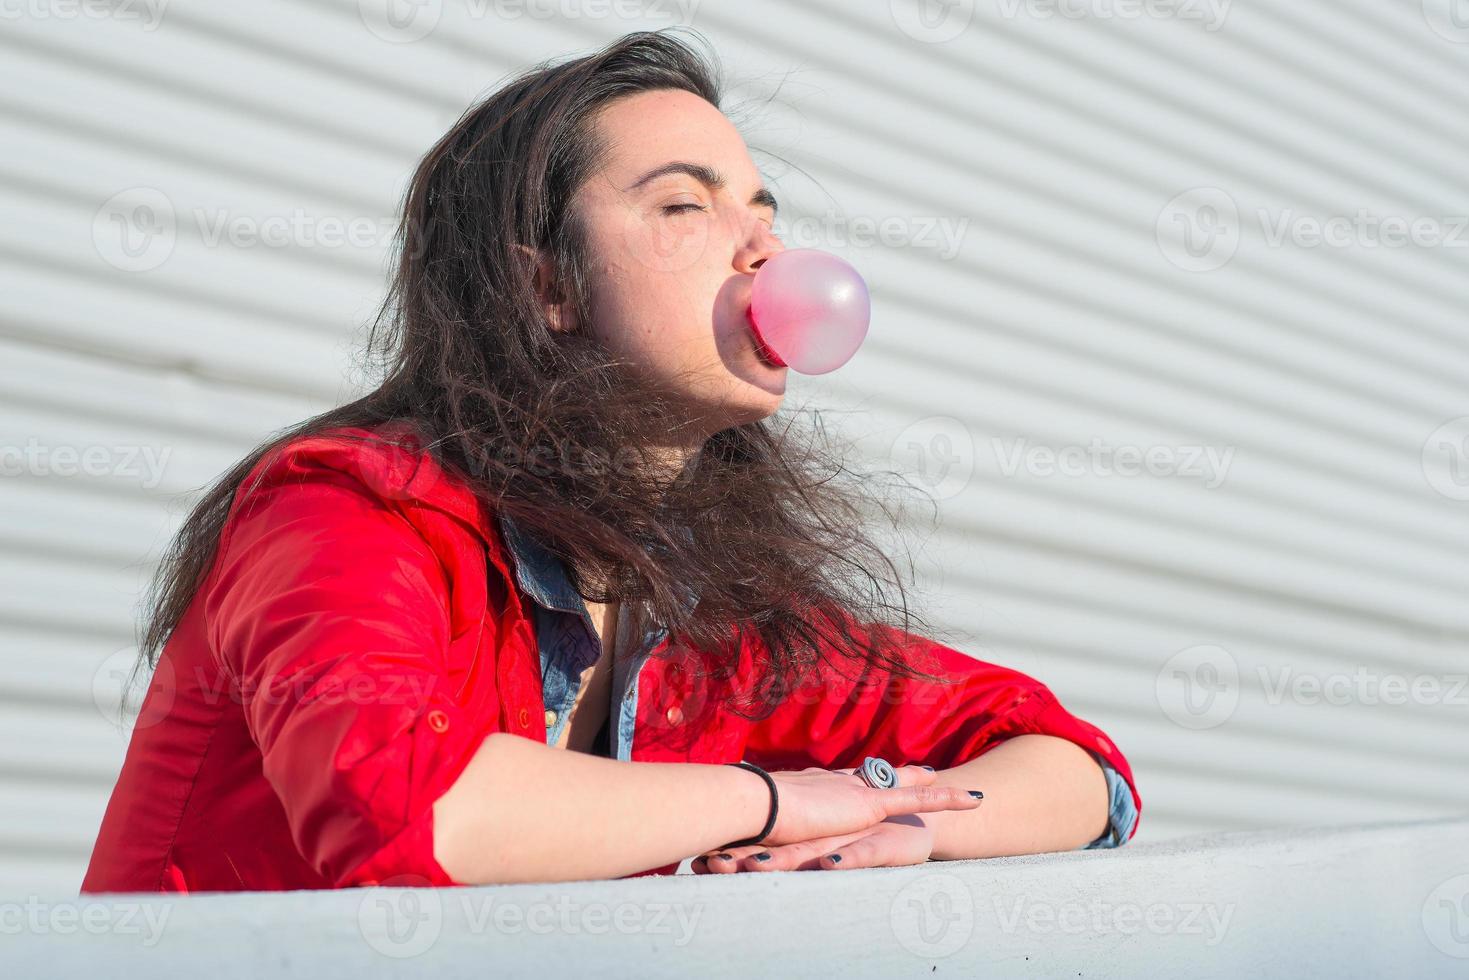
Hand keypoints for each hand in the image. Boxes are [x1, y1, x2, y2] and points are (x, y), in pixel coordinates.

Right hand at [696, 763, 980, 871]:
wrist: (752, 804)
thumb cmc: (743, 818)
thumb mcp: (755, 825)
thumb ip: (760, 828)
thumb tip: (741, 838)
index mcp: (810, 788)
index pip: (841, 781)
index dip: (858, 779)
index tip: (866, 775)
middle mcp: (835, 784)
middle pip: (875, 777)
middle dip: (900, 774)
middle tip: (921, 769)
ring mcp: (854, 792)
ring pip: (905, 786)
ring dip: (933, 787)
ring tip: (962, 791)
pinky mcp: (870, 804)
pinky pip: (919, 799)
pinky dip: (949, 798)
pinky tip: (976, 798)